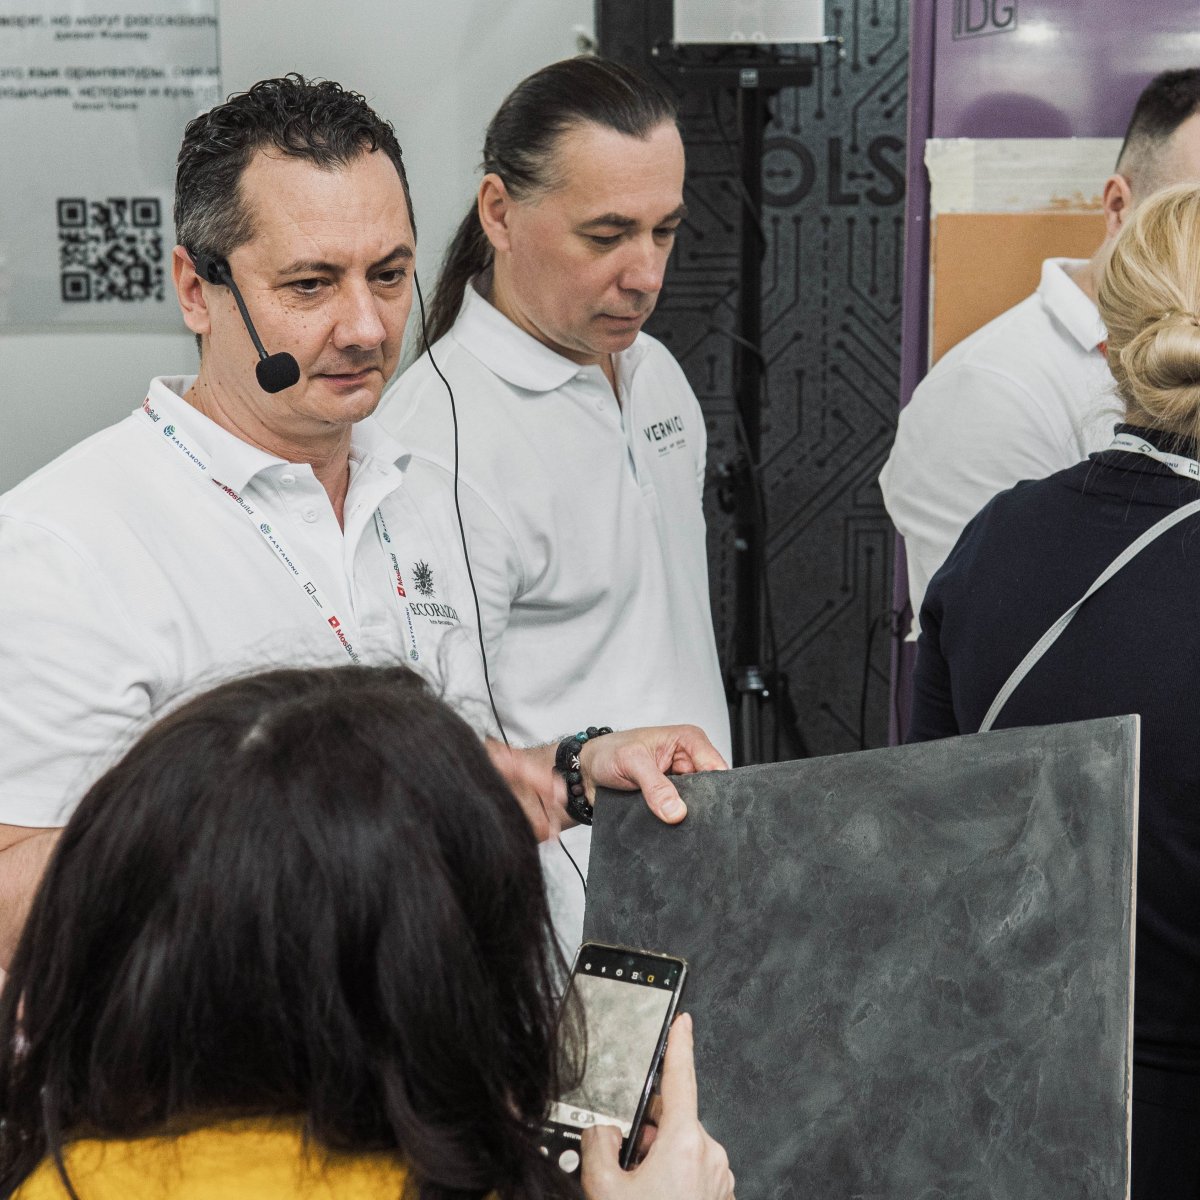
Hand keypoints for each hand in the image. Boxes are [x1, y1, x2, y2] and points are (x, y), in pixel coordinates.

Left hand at [579, 725, 727, 825]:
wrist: (586, 772)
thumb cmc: (607, 753)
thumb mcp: (631, 762)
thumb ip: (655, 786)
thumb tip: (676, 812)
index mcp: (688, 740)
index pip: (716, 767)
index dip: (715, 790)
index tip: (703, 809)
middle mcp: (688, 760)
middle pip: (710, 789)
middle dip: (699, 805)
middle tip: (683, 816)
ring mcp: (680, 782)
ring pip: (695, 805)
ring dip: (685, 815)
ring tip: (671, 820)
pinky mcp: (670, 799)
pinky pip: (680, 814)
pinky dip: (674, 821)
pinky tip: (666, 825)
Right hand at [580, 1013, 733, 1199]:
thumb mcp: (604, 1187)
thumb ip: (598, 1143)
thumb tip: (603, 1131)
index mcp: (685, 1143)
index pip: (681, 1078)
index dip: (679, 1044)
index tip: (682, 1022)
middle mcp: (710, 1155)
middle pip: (674, 1120)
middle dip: (650, 1130)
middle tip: (627, 1159)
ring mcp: (719, 1177)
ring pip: (683, 1148)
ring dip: (661, 1156)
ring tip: (639, 1185)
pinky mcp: (721, 1195)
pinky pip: (695, 1171)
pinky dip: (675, 1176)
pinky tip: (656, 1193)